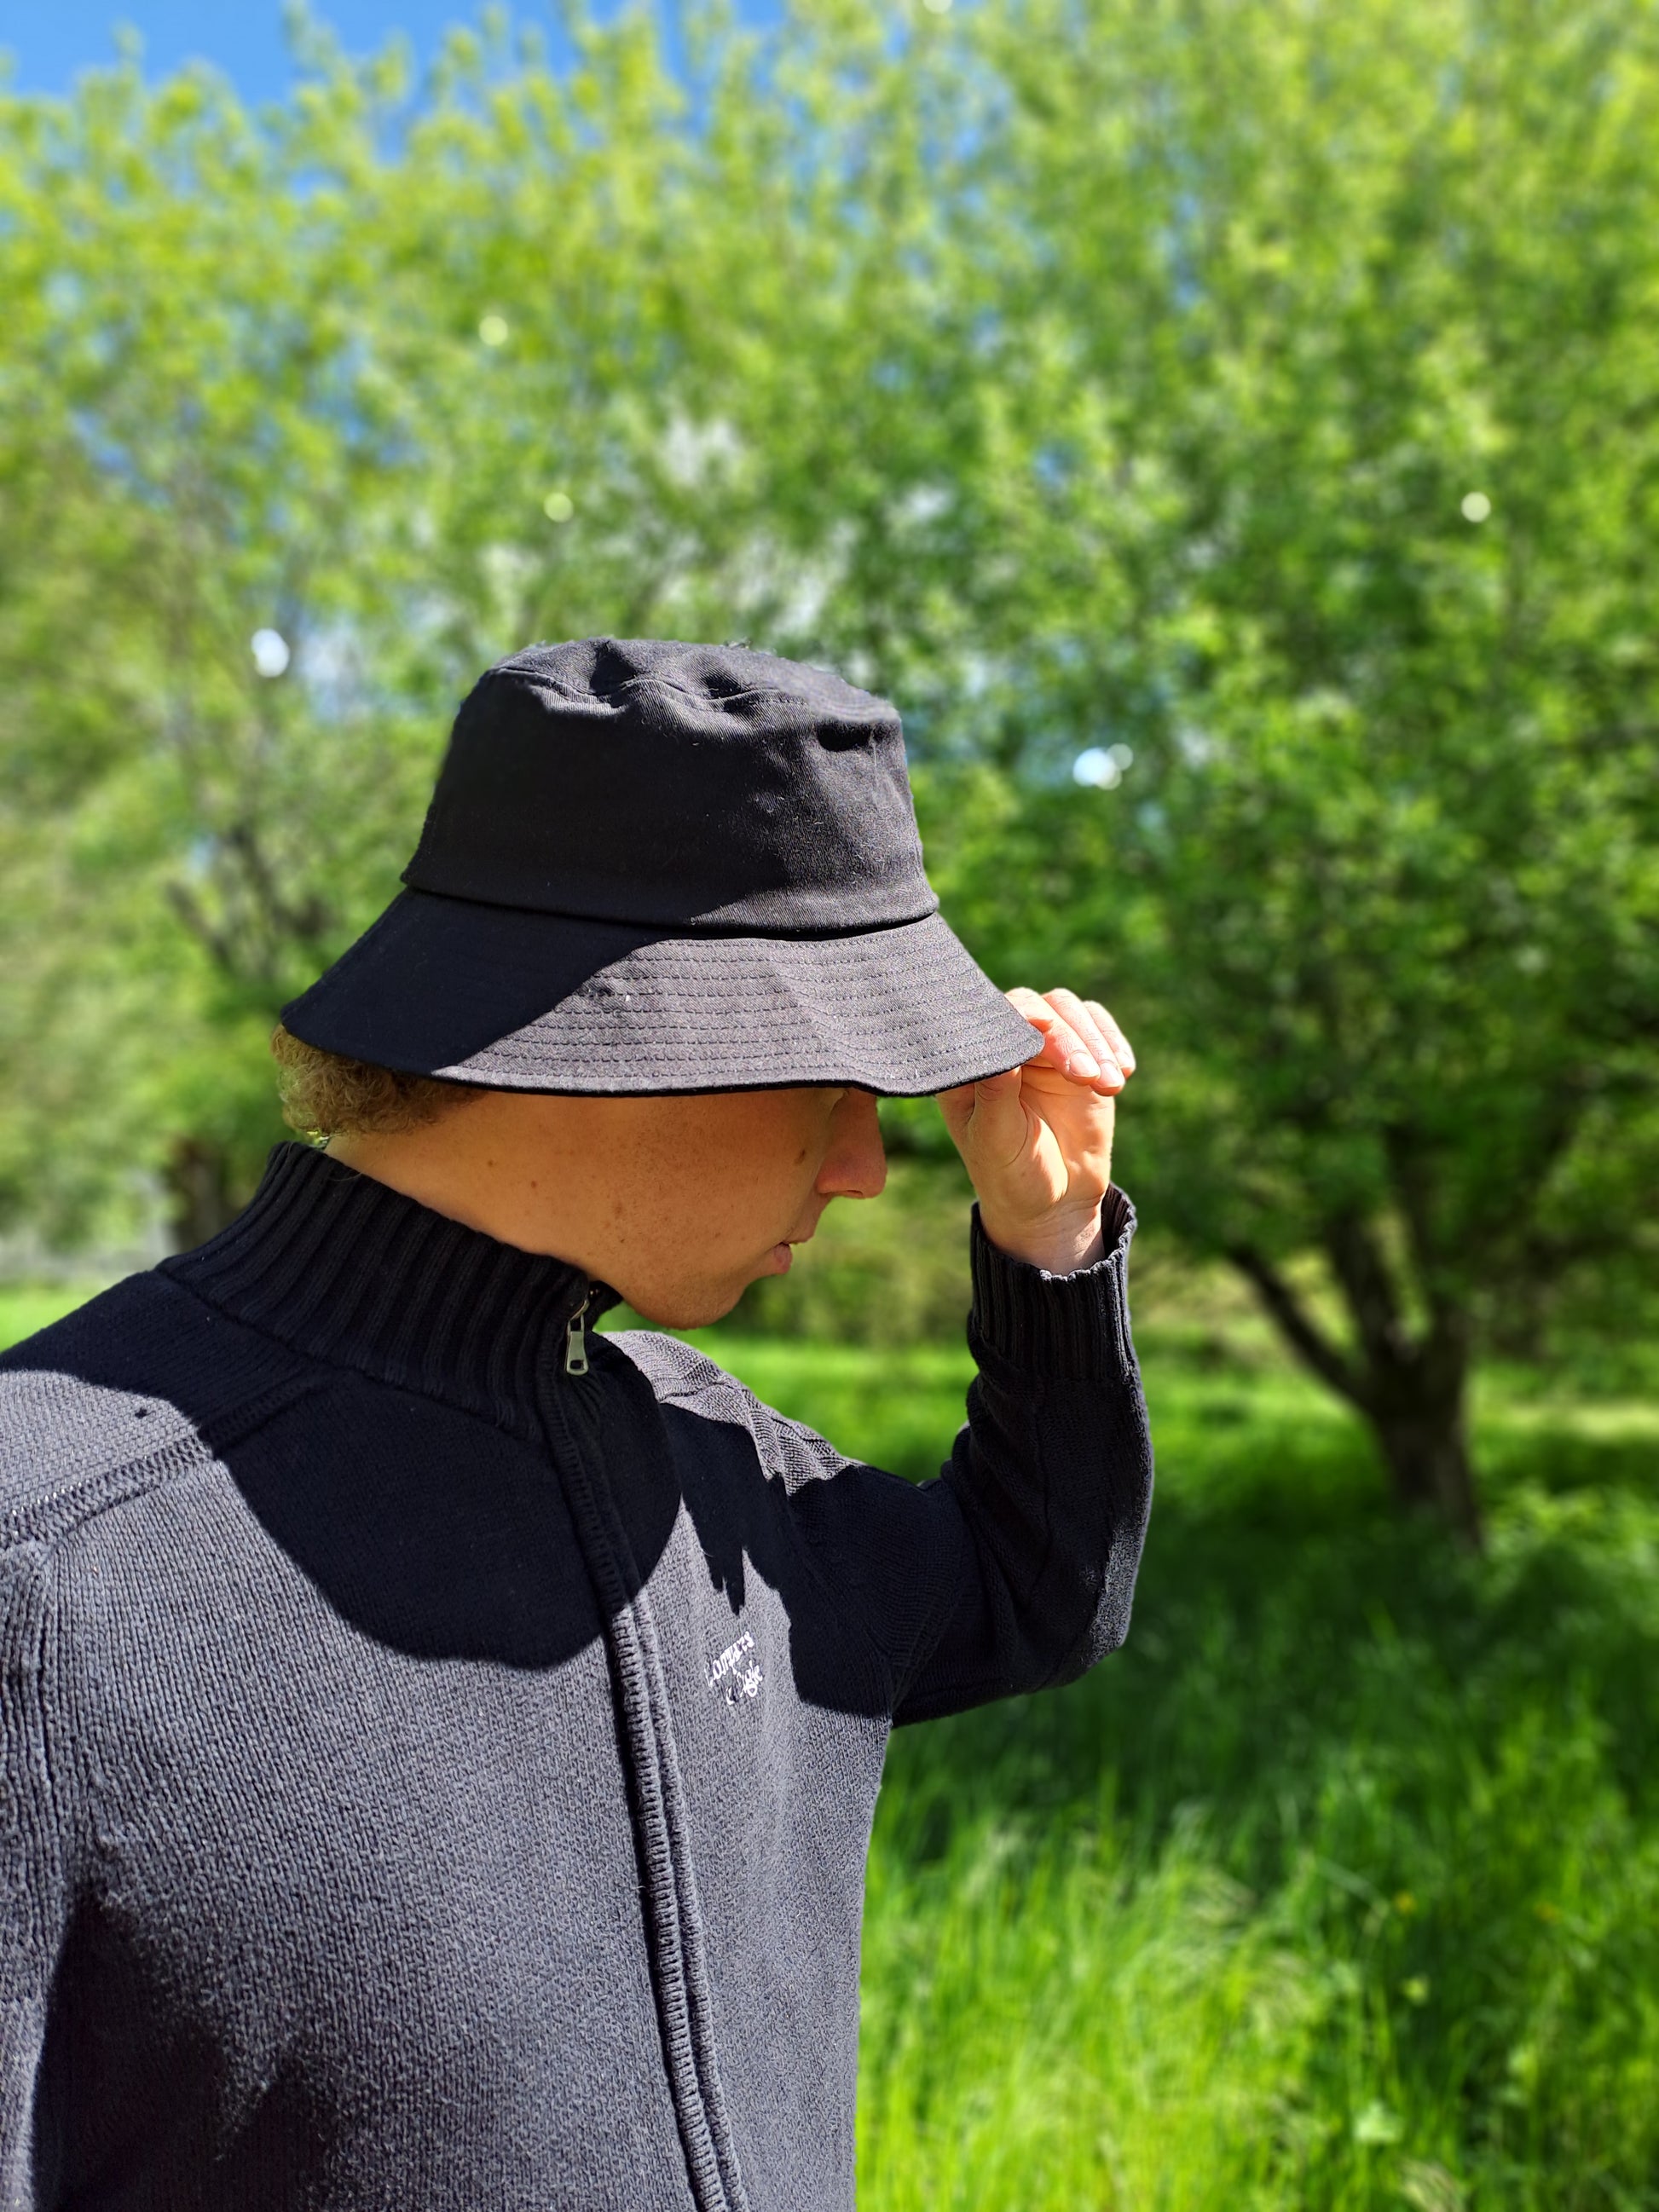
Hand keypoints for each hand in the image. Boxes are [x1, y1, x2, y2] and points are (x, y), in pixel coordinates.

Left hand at [938, 988, 1134, 1273]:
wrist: (1054, 1202)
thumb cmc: (1011, 1174)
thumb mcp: (995, 1140)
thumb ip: (996, 1092)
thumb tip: (1003, 1043)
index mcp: (970, 1063)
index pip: (991, 1020)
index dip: (1017, 1016)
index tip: (1044, 1026)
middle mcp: (1005, 1046)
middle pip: (1035, 1008)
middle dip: (1065, 1038)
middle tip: (1084, 1077)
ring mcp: (1044, 1047)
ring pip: (1069, 1010)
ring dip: (1094, 1043)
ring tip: (1108, 1087)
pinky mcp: (1081, 1054)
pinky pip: (1098, 1027)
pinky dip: (1114, 1044)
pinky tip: (1123, 1074)